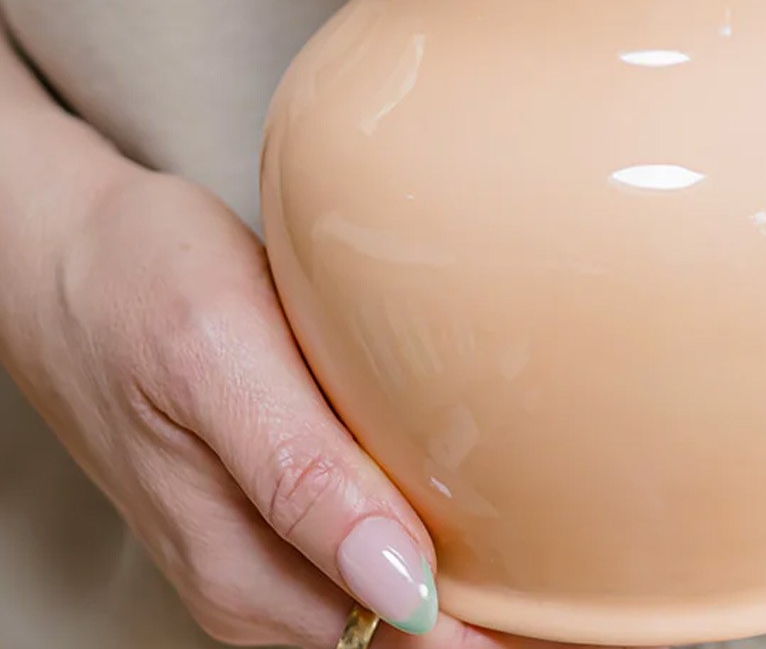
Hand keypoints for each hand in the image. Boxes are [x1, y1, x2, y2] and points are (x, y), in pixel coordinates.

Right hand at [0, 122, 567, 647]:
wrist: (71, 252)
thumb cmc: (141, 289)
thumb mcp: (221, 364)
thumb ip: (302, 481)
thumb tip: (405, 595)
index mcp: (248, 564)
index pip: (402, 646)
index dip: (496, 641)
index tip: (584, 614)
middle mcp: (258, 576)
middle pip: (400, 640)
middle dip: (498, 620)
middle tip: (599, 583)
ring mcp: (264, 544)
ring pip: (386, 608)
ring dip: (472, 591)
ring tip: (565, 556)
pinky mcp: (273, 500)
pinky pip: (363, 552)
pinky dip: (430, 544)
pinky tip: (481, 505)